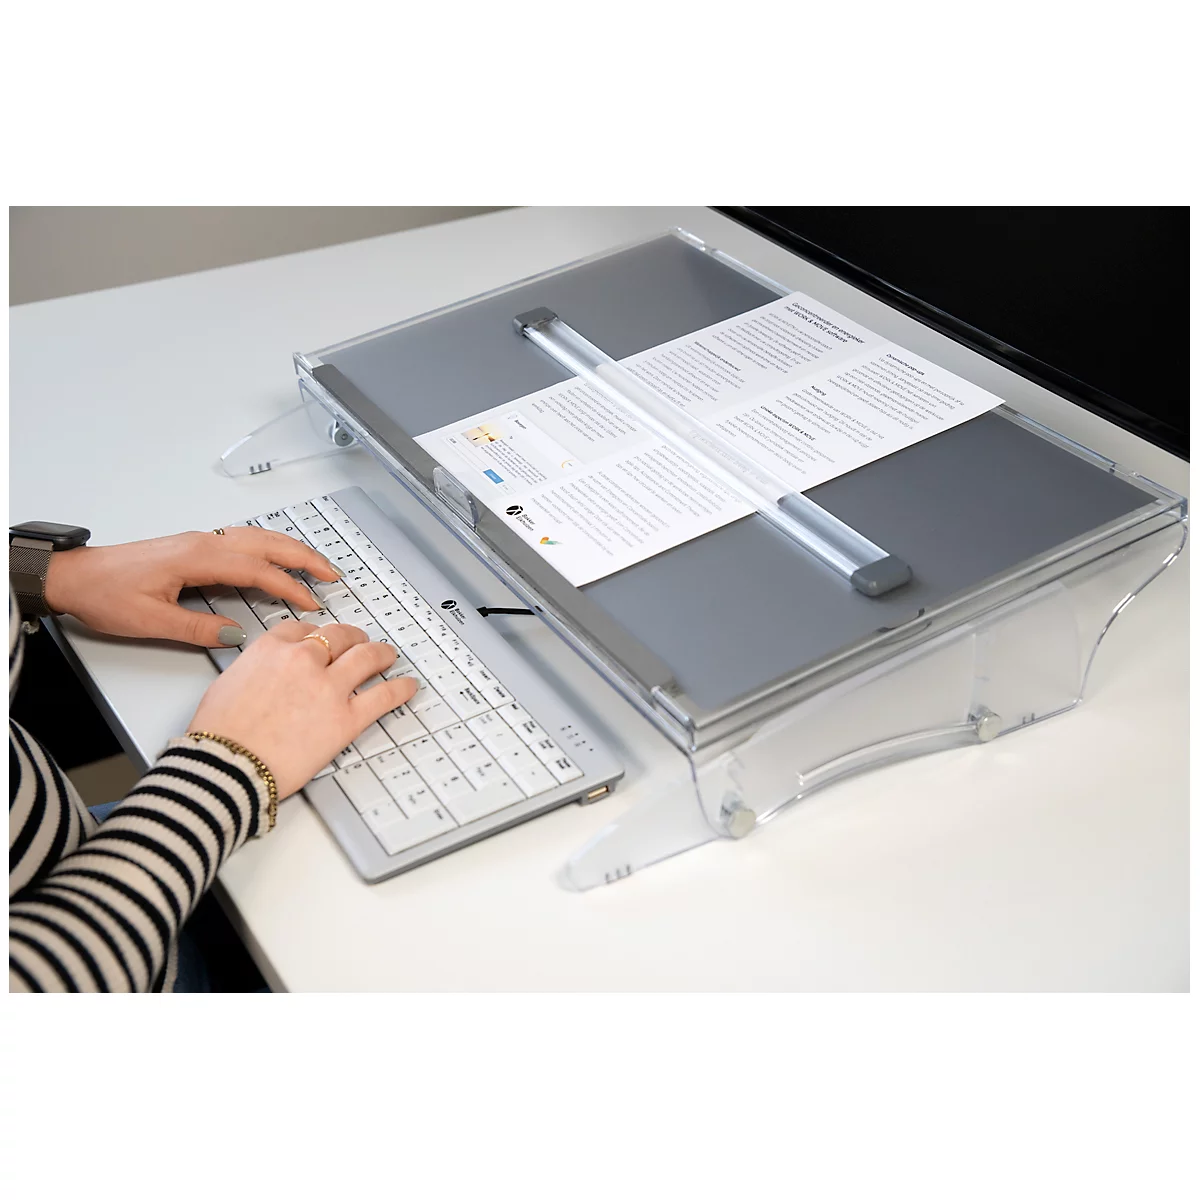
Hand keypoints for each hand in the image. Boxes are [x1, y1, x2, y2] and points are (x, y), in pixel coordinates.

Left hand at [44, 527, 342, 646]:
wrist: (75, 576)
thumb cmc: (106, 594)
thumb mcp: (151, 622)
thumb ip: (198, 629)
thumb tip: (235, 635)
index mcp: (199, 558)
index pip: (259, 571)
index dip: (290, 588)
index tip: (311, 604)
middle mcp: (204, 543)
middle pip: (267, 544)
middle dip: (304, 558)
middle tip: (333, 574)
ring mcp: (200, 541)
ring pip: (258, 538)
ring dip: (290, 549)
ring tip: (315, 564)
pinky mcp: (194, 546)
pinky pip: (244, 540)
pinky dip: (270, 547)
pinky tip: (276, 556)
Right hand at [187, 620, 417, 797]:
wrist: (225, 767)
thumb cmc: (218, 735)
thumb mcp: (227, 684)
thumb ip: (255, 671)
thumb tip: (265, 675)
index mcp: (271, 649)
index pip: (303, 629)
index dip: (316, 635)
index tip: (321, 641)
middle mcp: (303, 660)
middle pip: (339, 636)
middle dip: (352, 638)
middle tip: (358, 643)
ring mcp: (329, 687)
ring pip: (367, 657)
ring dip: (381, 653)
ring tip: (388, 656)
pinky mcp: (347, 718)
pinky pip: (384, 696)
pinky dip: (400, 689)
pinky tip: (408, 686)